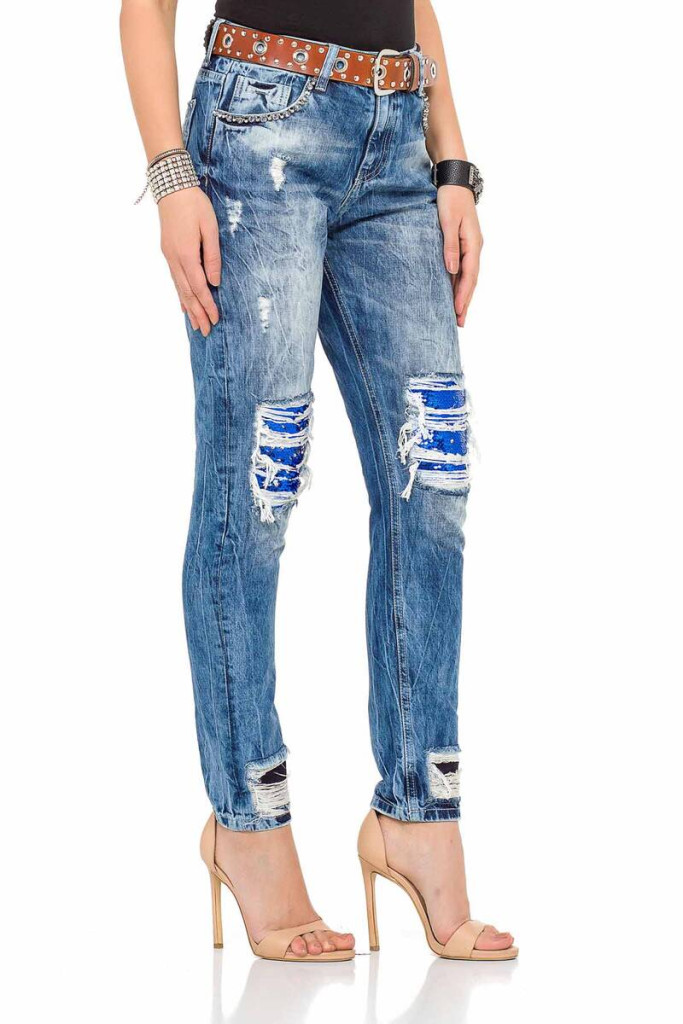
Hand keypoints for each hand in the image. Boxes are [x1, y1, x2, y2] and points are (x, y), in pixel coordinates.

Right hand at [159, 187, 220, 336]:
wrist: (171, 187)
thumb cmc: (194, 205)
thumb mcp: (209, 228)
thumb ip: (212, 256)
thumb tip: (214, 281)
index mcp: (187, 254)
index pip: (199, 287)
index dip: (207, 305)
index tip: (215, 319)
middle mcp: (175, 259)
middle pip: (187, 293)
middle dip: (197, 313)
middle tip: (206, 331)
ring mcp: (169, 256)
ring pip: (179, 288)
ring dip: (188, 307)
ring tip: (196, 323)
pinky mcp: (168, 252)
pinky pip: (175, 279)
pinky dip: (180, 294)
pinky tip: (183, 303)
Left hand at [437, 186, 483, 327]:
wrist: (455, 181)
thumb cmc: (450, 199)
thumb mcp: (447, 221)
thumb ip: (450, 246)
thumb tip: (452, 270)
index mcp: (473, 244)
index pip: (469, 275)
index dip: (463, 295)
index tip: (457, 311)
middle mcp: (475, 248)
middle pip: (471, 281)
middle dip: (465, 302)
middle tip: (460, 323)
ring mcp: (471, 247)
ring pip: (468, 277)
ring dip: (464, 296)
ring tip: (458, 315)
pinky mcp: (465, 245)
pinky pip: (464, 270)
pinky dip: (460, 284)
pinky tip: (455, 293)